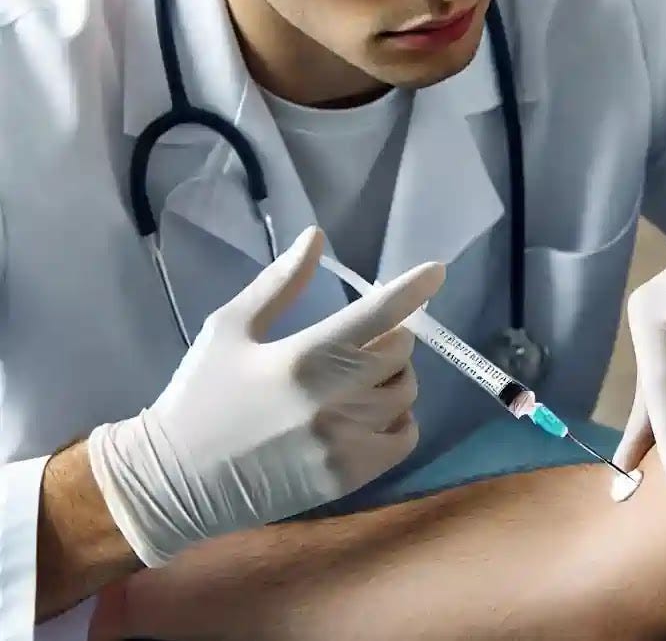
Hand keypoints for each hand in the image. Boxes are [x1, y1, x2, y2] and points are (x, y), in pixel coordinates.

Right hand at [87, 226, 444, 566]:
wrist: (175, 483)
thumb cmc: (200, 395)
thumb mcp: (230, 328)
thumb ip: (281, 283)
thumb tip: (316, 237)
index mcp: (304, 356)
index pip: (377, 314)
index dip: (412, 289)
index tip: (436, 271)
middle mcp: (333, 400)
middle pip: (399, 354)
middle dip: (390, 339)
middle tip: (362, 342)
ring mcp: (344, 443)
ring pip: (405, 394)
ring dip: (392, 378)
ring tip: (360, 379)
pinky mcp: (348, 478)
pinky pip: (404, 437)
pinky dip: (397, 419)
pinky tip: (369, 414)